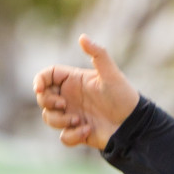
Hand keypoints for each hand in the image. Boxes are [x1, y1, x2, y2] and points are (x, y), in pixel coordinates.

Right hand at [33, 35, 140, 149]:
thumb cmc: (124, 96)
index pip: (47, 76)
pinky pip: (64, 137)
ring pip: (49, 118)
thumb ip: (98, 54)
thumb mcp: (111, 74)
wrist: (135, 124)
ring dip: (60, 120)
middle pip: (43, 98)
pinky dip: (72, 136)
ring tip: (79, 120)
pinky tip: (88, 131)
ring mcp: (73, 114)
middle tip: (64, 105)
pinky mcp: (78, 132)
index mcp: (74, 81)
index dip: (39, 80)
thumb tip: (82, 37)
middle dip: (48, 102)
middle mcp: (71, 97)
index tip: (38, 89)